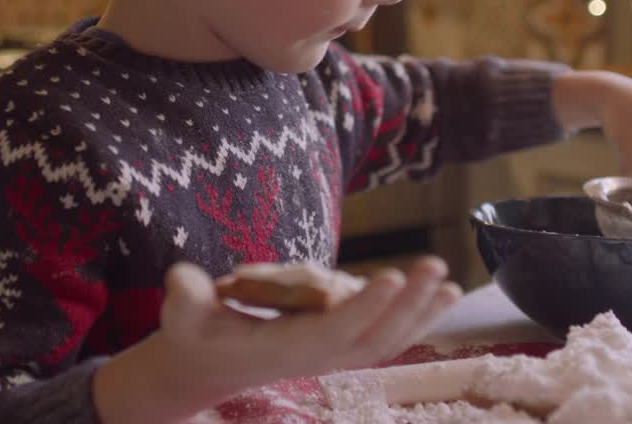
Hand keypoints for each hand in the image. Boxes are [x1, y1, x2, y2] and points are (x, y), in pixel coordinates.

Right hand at [93, 258, 460, 422]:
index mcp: (283, 349)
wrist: (205, 362)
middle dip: (407, 306)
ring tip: (449, 283)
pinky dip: (416, 318)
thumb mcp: (181, 312)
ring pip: (386, 340)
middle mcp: (315, 357)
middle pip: (371, 339)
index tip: (392, 278)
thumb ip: (184, 296)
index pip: (331, 332)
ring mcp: (332, 354)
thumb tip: (182, 279)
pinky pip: (386, 336)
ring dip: (420, 314)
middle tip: (434, 268)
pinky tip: (441, 296)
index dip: (364, 309)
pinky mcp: (340, 344)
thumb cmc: (193, 332)